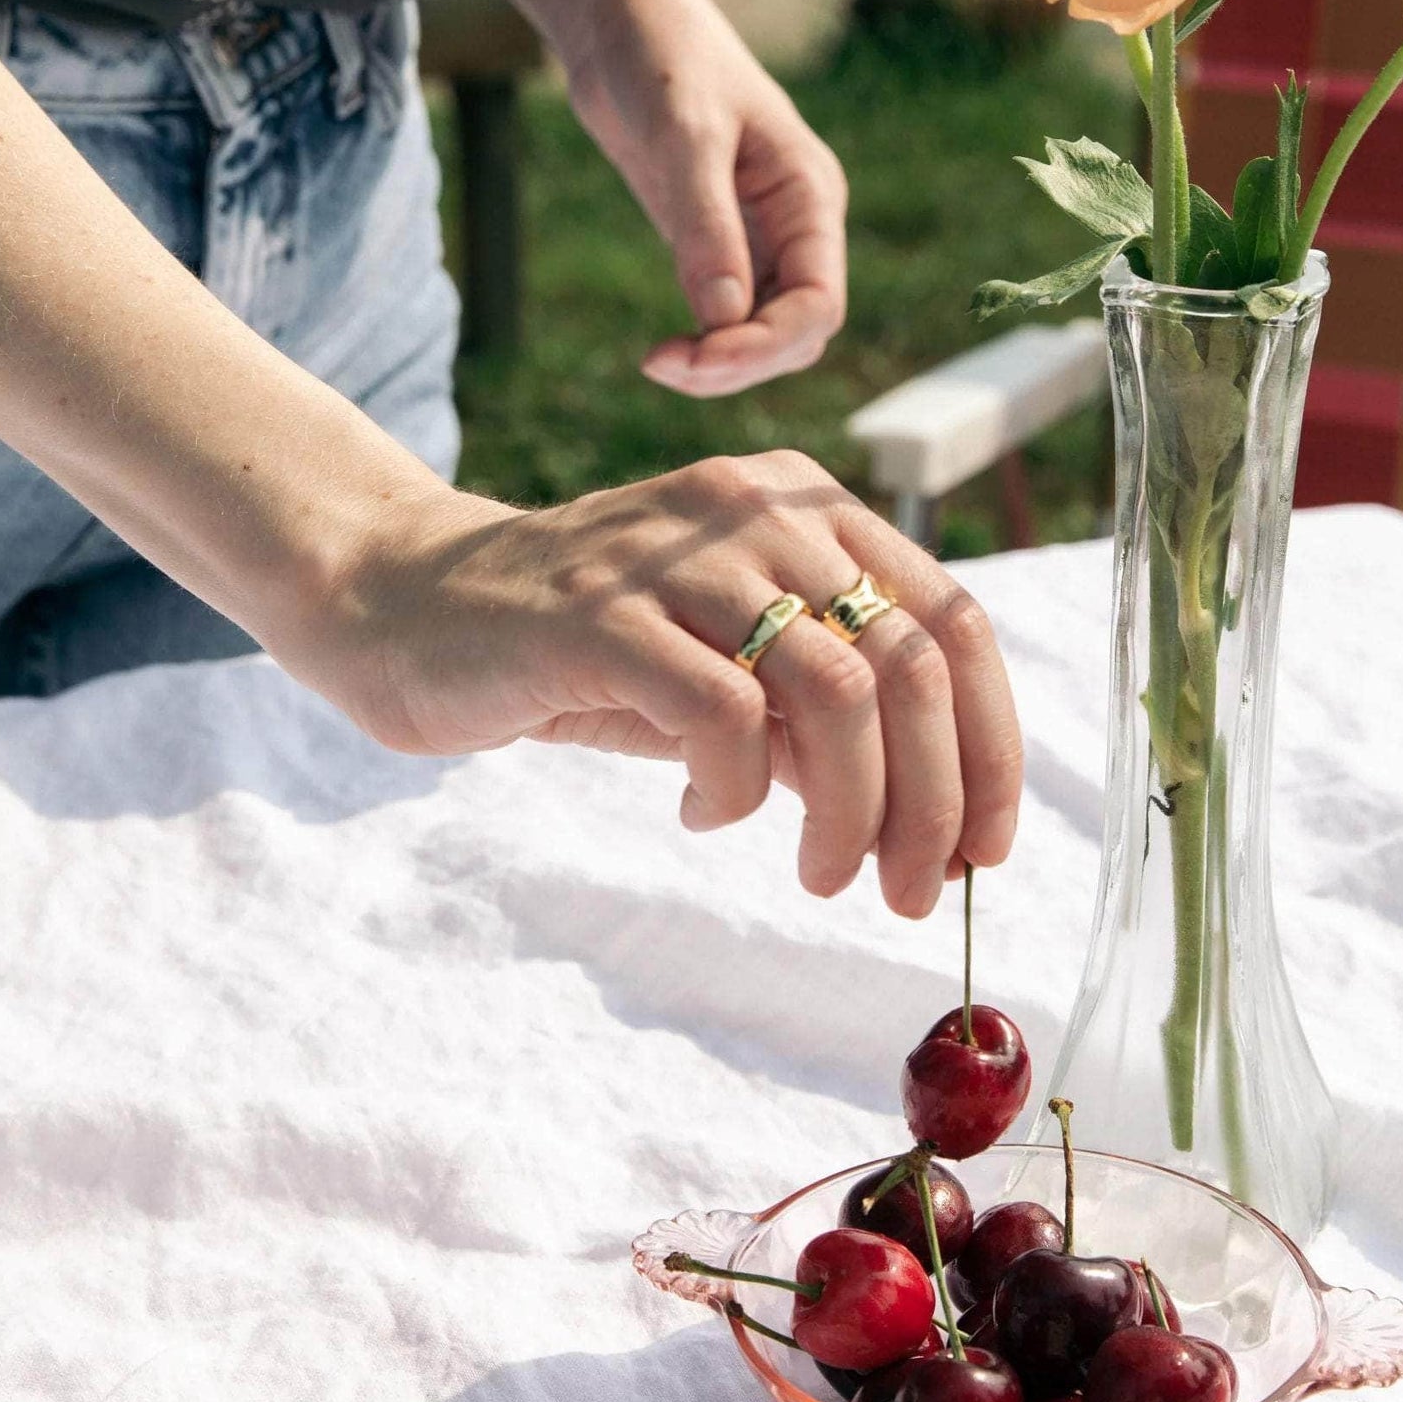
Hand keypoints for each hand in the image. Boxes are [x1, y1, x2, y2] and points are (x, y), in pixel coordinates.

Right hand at [321, 452, 1021, 917]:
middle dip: (932, 802)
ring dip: (847, 813)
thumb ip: (825, 723)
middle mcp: (760, 509)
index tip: (982, 851)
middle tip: (908, 893)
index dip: (991, 748)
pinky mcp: (601, 612)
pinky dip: (733, 790)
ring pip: (835, 690)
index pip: (954, 624)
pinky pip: (721, 714)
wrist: (411, 607)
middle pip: (911, 663)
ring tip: (815, 873)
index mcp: (811, 508)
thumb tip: (934, 826)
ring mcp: (680, 552)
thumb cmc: (591, 650)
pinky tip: (699, 813)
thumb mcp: (733, 675)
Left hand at [499, 0, 845, 395]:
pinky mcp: (715, 241)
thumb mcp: (683, 135)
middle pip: (796, 332)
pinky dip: (702, 344)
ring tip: (657, 361)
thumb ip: (706, 226)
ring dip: (720, 363)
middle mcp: (797, 224)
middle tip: (661, 366)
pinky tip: (661, 349)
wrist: (619, 21)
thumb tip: (723, 318)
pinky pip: (729, 317)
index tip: (698, 357)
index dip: (766, 345)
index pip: (819, 304)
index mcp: (810, 195)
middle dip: (740, 363)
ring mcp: (759, 237)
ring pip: (763, 333)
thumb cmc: (660, 57)